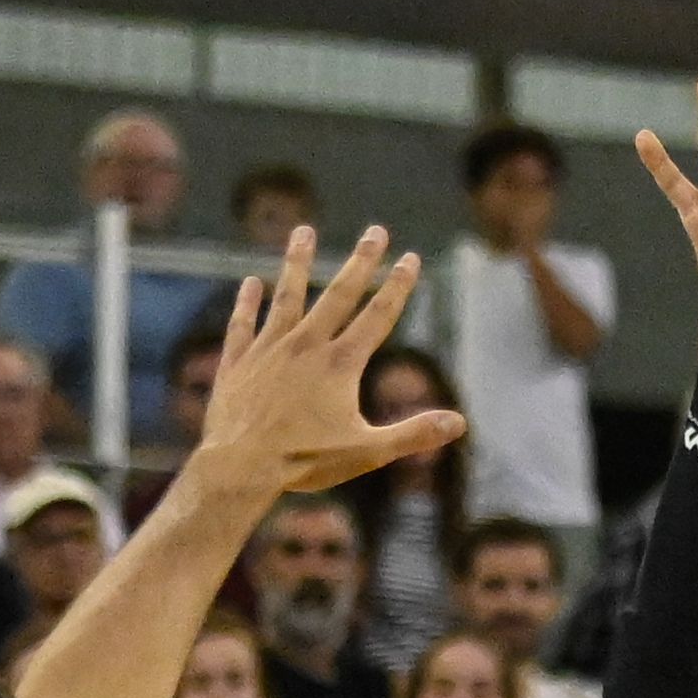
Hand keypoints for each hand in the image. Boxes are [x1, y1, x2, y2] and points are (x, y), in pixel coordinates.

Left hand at [202, 227, 464, 493]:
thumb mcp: (367, 452)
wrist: (239, 467)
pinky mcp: (237, 363)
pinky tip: (250, 282)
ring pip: (286, 296)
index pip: (377, 316)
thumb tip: (459, 423)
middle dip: (361, 261)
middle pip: (338, 295)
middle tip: (376, 230)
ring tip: (303, 230)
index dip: (398, 286)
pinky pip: (243, 325)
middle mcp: (306, 346)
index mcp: (340, 364)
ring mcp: (269, 351)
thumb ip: (413, 434)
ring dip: (297, 262)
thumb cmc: (304, 461)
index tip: (410, 257)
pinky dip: (247, 303)